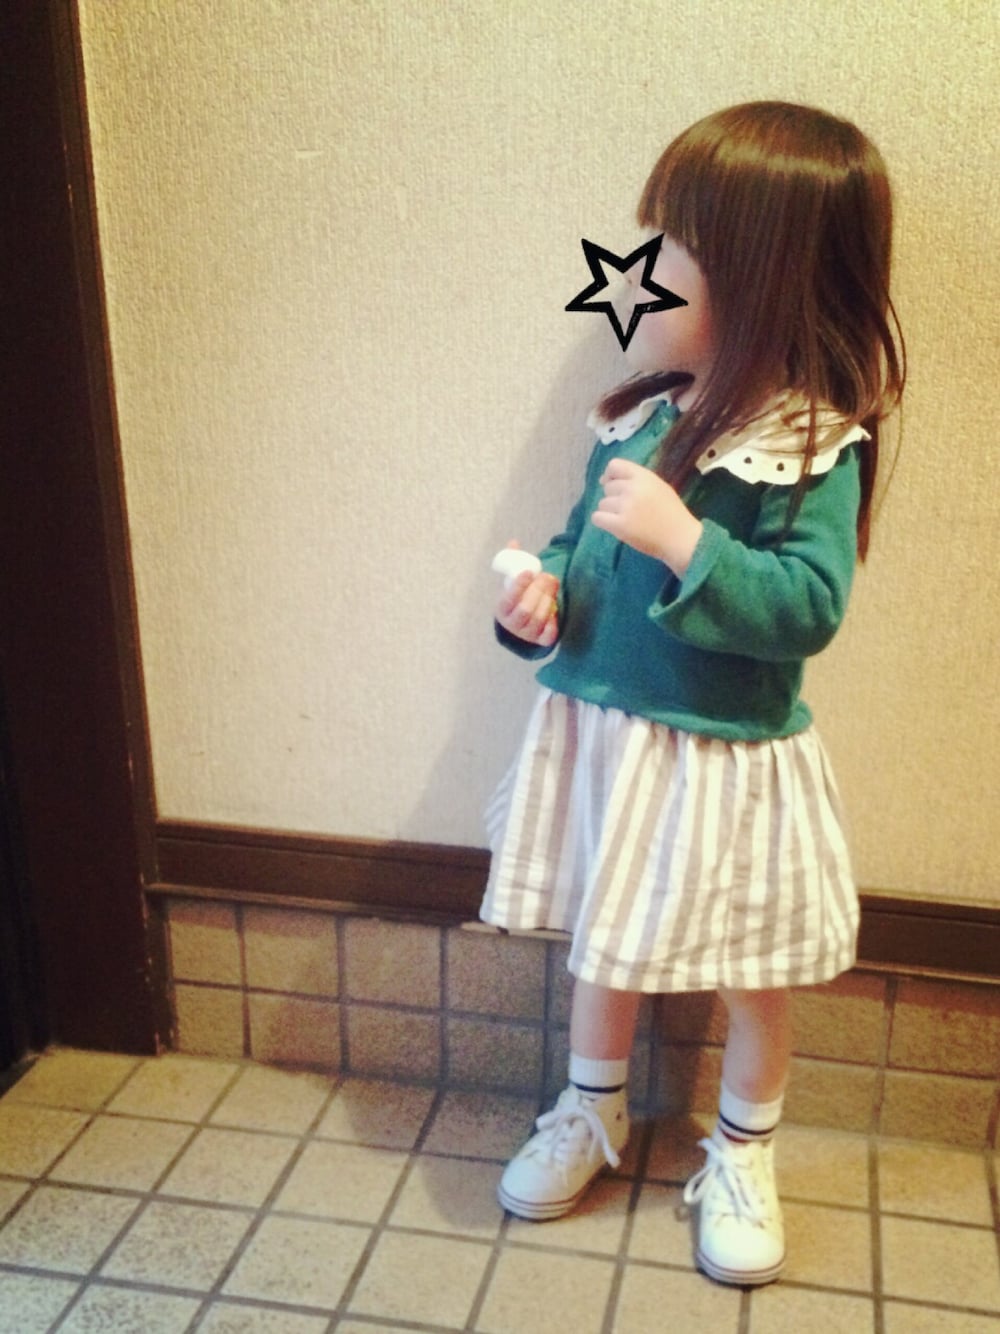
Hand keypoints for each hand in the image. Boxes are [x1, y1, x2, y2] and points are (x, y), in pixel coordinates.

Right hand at [495, 542, 559, 646]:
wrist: (522, 622)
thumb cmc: (517, 597)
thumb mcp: (512, 581)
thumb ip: (513, 563)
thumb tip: (514, 543)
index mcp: (502, 609)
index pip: (508, 600)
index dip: (518, 586)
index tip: (528, 572)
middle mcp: (513, 624)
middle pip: (525, 610)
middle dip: (538, 591)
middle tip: (547, 576)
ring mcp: (527, 634)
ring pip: (538, 619)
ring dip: (548, 601)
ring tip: (553, 585)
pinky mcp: (541, 640)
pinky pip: (548, 635)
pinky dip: (553, 622)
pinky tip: (555, 609)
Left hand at [592, 458, 702, 574]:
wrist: (681, 538)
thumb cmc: (671, 513)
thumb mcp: (658, 487)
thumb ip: (636, 481)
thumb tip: (604, 480)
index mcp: (644, 477)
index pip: (614, 465)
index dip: (609, 475)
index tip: (612, 485)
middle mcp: (633, 488)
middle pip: (607, 488)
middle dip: (614, 498)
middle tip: (628, 510)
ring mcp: (626, 506)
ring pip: (602, 504)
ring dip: (610, 512)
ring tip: (627, 520)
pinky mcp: (620, 525)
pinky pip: (597, 518)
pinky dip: (603, 522)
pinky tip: (615, 526)